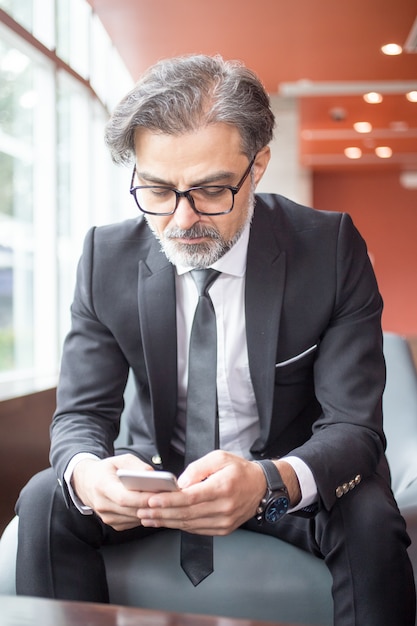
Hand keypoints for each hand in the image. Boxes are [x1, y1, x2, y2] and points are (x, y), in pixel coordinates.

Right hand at [72, 453, 155, 530]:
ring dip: (149, 512)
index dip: (142, 498)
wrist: (87, 482)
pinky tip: (150, 507)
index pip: (124, 497)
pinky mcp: (113, 523)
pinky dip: (143, 515)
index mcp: (102, 486)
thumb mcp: (120, 459)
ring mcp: (107, 516)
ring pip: (134, 518)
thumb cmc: (106, 470)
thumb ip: (137, 466)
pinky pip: (133, 522)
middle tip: (167, 498)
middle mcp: (102, 504)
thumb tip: (152, 475)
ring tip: (163, 501)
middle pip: (131, 510)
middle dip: (151, 505)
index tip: (159, 494)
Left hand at [137, 450, 268, 534]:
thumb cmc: (239, 469)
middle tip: (142, 511)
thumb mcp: (219, 457)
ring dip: (166, 522)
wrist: (261, 487)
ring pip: (189, 524)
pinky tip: (166, 521)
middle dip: (161, 513)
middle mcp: (224, 508)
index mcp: (222, 488)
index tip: (151, 500)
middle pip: (186, 514)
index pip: (190, 498)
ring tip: (148, 518)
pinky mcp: (223, 529)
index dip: (169, 501)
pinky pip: (197, 530)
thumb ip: (197, 469)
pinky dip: (180, 526)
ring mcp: (224, 522)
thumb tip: (179, 483)